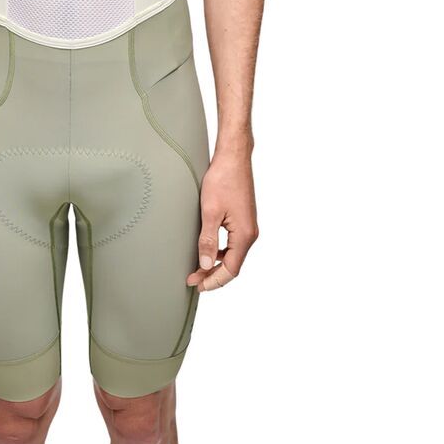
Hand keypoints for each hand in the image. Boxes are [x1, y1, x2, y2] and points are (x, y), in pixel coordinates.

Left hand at [187, 144, 258, 291]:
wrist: (233, 158)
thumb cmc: (223, 180)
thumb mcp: (210, 212)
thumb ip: (207, 240)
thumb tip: (204, 265)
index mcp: (245, 235)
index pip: (231, 269)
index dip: (214, 280)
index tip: (197, 285)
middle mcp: (250, 233)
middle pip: (233, 264)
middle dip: (213, 274)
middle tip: (193, 279)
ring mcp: (248, 226)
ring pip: (233, 254)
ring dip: (215, 263)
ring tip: (197, 267)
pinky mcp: (243, 218)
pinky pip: (233, 242)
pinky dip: (220, 250)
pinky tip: (207, 249)